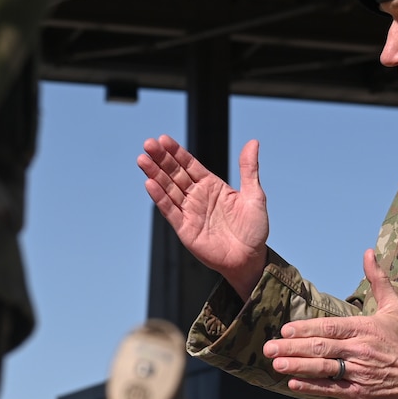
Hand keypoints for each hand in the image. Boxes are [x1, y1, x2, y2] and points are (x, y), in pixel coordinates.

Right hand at [138, 135, 269, 299]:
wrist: (250, 259)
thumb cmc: (254, 229)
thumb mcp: (255, 195)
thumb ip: (248, 169)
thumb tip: (253, 142)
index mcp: (212, 186)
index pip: (189, 165)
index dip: (176, 152)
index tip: (163, 139)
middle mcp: (197, 197)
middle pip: (175, 174)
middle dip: (161, 159)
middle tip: (148, 144)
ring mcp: (189, 212)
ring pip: (168, 189)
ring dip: (155, 175)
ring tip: (142, 160)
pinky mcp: (185, 229)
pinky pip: (170, 210)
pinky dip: (159, 198)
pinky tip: (149, 183)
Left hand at [264, 250, 397, 398]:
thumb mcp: (393, 306)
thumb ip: (378, 279)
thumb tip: (368, 252)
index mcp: (366, 328)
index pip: (331, 328)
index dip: (307, 329)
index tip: (285, 329)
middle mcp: (361, 350)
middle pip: (322, 349)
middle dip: (293, 348)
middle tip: (269, 347)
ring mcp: (359, 373)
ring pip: (324, 369)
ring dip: (298, 366)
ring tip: (276, 363)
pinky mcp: (359, 392)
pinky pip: (332, 389)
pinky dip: (312, 387)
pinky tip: (293, 383)